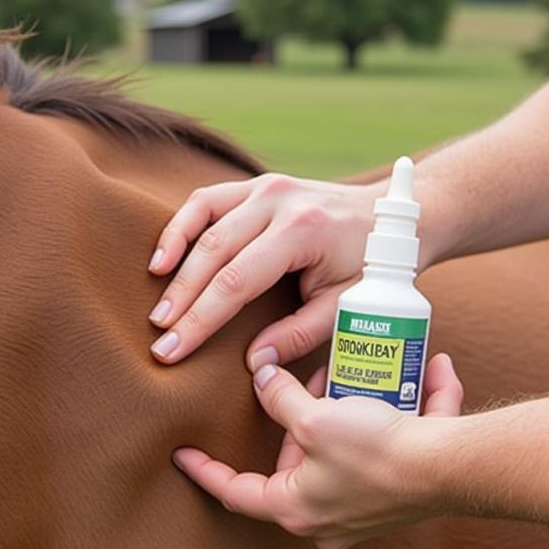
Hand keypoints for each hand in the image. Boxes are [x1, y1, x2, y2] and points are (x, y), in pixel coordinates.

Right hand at [147, 173, 381, 365]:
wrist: (390, 219)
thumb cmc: (370, 267)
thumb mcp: (345, 306)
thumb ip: (299, 334)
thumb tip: (254, 363)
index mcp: (302, 231)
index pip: (237, 280)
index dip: (200, 319)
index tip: (172, 349)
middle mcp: (278, 202)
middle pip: (214, 252)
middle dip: (182, 299)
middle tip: (159, 338)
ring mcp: (264, 188)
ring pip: (203, 220)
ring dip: (175, 261)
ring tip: (158, 302)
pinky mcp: (256, 186)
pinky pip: (207, 201)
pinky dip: (181, 227)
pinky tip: (163, 258)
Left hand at [172, 353, 463, 548]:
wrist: (453, 470)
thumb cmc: (378, 452)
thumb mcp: (315, 418)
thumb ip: (280, 398)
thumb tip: (262, 378)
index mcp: (296, 507)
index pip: (236, 493)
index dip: (205, 472)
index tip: (181, 455)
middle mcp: (327, 515)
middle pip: (296, 459)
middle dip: (301, 416)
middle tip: (308, 380)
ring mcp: (364, 508)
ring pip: (344, 448)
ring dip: (352, 406)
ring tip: (362, 372)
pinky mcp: (398, 494)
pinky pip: (392, 445)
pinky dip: (406, 408)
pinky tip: (429, 373)